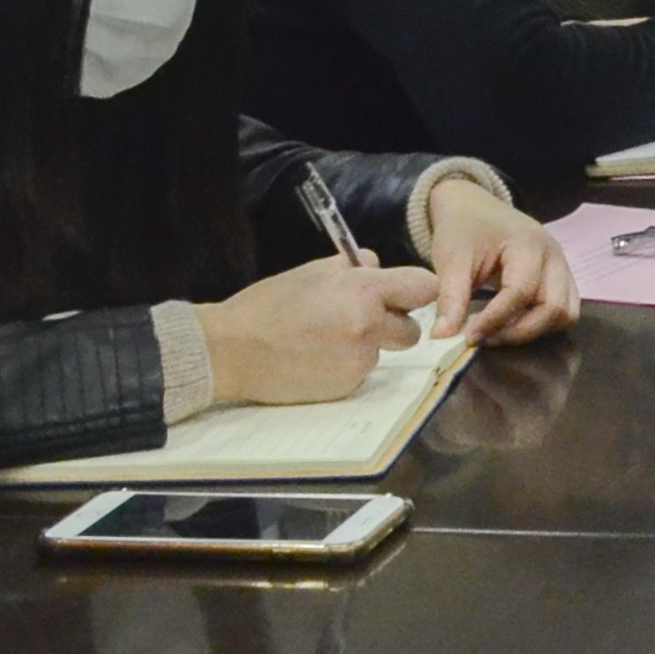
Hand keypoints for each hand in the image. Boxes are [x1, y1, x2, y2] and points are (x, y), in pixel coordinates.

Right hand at [198, 255, 442, 406]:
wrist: (230, 350)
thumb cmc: (269, 304)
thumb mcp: (314, 272)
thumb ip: (354, 267)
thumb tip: (378, 265)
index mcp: (364, 292)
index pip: (425, 288)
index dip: (418, 290)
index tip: (408, 294)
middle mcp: (368, 329)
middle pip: (412, 330)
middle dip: (394, 324)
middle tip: (363, 317)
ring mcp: (357, 362)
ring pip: (382, 353)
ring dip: (366, 345)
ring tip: (325, 338)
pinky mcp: (344, 388)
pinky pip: (359, 373)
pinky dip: (345, 366)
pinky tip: (315, 358)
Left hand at [414, 183, 580, 347]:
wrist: (474, 208)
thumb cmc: (463, 230)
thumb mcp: (451, 260)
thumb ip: (450, 298)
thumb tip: (442, 338)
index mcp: (528, 244)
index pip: (520, 292)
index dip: (495, 320)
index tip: (468, 337)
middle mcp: (554, 256)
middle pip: (554, 308)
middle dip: (519, 331)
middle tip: (485, 338)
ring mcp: (563, 267)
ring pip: (566, 313)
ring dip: (536, 331)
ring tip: (500, 333)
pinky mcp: (562, 278)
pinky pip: (566, 310)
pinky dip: (544, 324)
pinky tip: (514, 325)